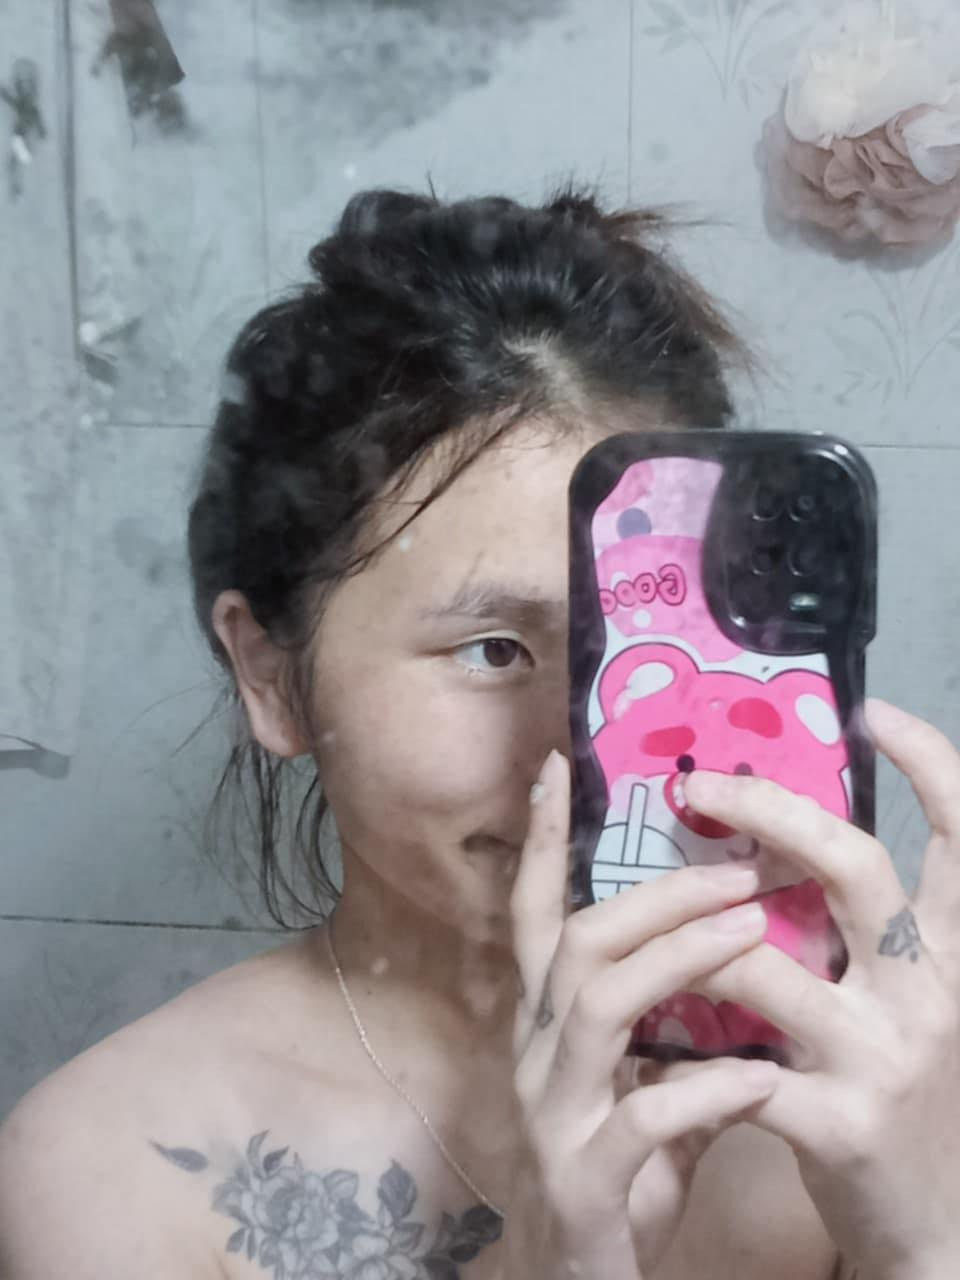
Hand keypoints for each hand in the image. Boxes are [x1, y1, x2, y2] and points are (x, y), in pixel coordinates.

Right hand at [503, 749, 782, 1279]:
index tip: (557, 765)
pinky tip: (762, 1078)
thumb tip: (745, 941)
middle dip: (658, 898)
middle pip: (578, 942)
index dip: (539, 840)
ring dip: (678, 962)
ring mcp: (552, 1113)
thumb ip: (678, 1018)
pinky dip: (706, 1090)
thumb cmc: (622, 1167)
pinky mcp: (584, 1179)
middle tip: (740, 869)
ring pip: (597, 1006)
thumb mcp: (646, 1078)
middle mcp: (535, 1052)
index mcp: (546, 1021)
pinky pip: (640, 1118)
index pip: (532, 912)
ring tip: (753, 936)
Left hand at [681, 699, 959, 1278]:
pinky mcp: (839, 1123)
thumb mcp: (904, 997)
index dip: (933, 767)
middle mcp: (931, 990)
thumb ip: (858, 928)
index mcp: (952, 952)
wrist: (935, 1224)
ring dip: (693, 939)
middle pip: (855, 868)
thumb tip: (777, 845)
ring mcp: (886, 1056)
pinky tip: (651, 1031)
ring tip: (654, 924)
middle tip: (701, 784)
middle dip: (771, 812)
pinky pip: (736, 1062)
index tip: (877, 713)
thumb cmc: (902, 1085)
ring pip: (763, 963)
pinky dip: (683, 1042)